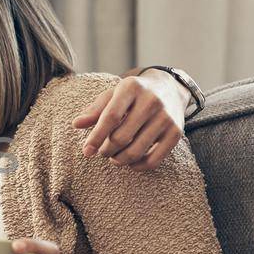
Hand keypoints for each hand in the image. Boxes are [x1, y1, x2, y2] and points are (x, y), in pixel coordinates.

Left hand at [70, 69, 186, 170]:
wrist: (170, 88)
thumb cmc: (134, 94)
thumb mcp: (113, 94)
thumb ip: (95, 109)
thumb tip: (76, 124)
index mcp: (132, 87)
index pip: (111, 117)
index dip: (96, 137)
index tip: (86, 152)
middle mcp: (151, 101)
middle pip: (122, 137)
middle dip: (106, 150)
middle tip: (102, 151)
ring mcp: (166, 117)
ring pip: (136, 151)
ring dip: (119, 160)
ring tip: (113, 157)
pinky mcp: (176, 132)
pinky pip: (153, 160)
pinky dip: (137, 166)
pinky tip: (130, 163)